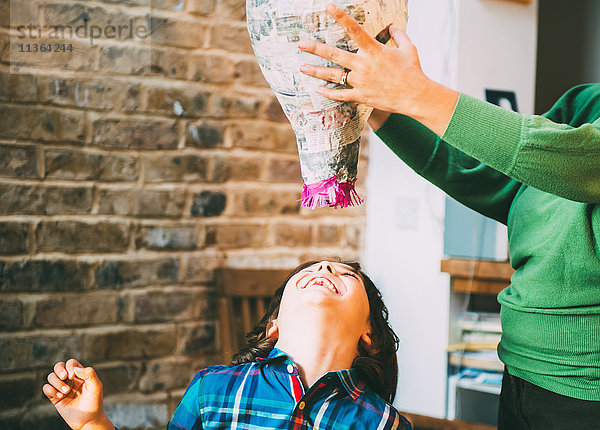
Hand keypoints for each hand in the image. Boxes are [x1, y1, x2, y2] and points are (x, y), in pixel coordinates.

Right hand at [43, 359, 113, 429]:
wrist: (88, 420)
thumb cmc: (94, 402)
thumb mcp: (96, 386)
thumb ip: (89, 374)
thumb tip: (75, 368)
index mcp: (80, 375)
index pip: (71, 363)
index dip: (70, 366)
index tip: (73, 376)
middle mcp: (70, 380)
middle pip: (58, 366)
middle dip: (59, 370)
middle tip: (65, 377)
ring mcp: (61, 388)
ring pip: (51, 377)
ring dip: (57, 382)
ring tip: (66, 392)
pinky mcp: (55, 398)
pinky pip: (46, 388)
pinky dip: (51, 390)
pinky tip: (60, 397)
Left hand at [298, 3, 458, 135]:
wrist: (416, 96)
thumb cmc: (413, 71)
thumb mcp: (408, 48)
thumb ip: (398, 35)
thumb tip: (392, 26)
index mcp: (374, 50)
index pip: (354, 30)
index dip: (340, 17)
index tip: (328, 7)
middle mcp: (363, 65)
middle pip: (334, 54)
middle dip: (316, 48)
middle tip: (301, 44)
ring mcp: (360, 82)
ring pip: (333, 75)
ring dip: (316, 71)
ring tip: (301, 67)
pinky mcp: (361, 96)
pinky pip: (341, 95)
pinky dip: (328, 93)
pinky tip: (318, 89)